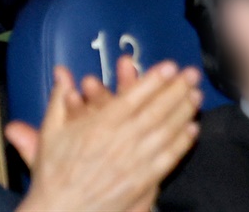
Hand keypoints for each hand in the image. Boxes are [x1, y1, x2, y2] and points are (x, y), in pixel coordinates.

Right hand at [9, 61, 201, 211]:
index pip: (133, 97)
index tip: (171, 66)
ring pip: (166, 131)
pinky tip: (192, 129)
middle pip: (156, 110)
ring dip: (184, 111)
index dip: (154, 79)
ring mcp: (134, 162)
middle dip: (177, 89)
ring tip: (197, 95)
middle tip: (192, 73)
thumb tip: (62, 73)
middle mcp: (120, 142)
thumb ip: (58, 100)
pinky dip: (182, 142)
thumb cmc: (53, 174)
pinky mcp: (143, 182)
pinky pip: (168, 158)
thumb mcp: (51, 133)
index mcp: (99, 126)